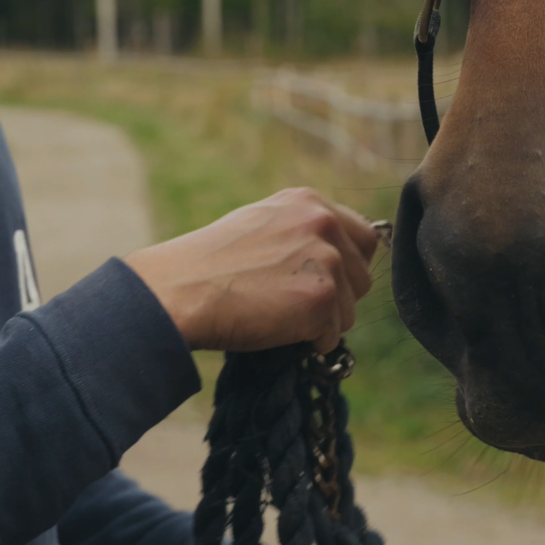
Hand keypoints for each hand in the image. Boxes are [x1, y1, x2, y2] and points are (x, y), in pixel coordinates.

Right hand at [124, 187, 377, 352]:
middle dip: (339, 297)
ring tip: (279, 318)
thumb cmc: (210, 265)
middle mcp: (323, 223)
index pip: (363, 236)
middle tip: (298, 306)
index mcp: (308, 202)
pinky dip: (310, 343)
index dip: (347, 266)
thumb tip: (336, 259)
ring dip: (322, 323)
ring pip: (350, 310)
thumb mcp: (261, 226)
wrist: (181, 289)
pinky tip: (278, 333)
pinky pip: (332, 335)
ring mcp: (327, 260)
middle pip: (363, 275)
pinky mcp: (322, 298)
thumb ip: (301, 233)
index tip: (326, 283)